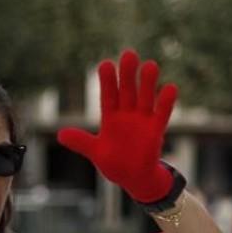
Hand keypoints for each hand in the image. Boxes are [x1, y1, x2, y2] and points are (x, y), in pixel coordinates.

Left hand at [58, 49, 178, 204]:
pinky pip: (162, 114)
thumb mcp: (95, 152)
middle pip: (127, 91)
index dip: (108, 81)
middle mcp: (127, 115)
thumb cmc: (114, 163)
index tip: (106, 64)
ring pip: (145, 98)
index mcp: (110, 117)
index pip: (108, 96)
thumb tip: (61, 135)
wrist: (134, 178)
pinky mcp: (156, 131)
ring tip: (150, 65)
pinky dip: (166, 102)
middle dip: (128, 74)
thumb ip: (81, 142)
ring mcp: (143, 121)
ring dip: (148, 83)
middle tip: (129, 54)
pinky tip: (170, 88)